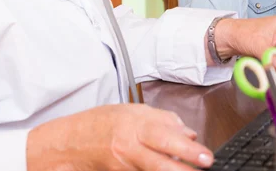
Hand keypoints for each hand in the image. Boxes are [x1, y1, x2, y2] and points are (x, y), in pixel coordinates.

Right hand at [26, 104, 213, 170]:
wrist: (69, 143)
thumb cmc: (100, 123)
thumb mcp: (133, 110)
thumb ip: (164, 120)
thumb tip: (189, 133)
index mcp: (134, 128)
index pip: (165, 138)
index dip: (187, 149)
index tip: (206, 156)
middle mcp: (129, 150)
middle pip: (161, 164)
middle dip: (185, 170)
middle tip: (205, 167)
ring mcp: (125, 168)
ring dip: (173, 170)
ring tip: (189, 169)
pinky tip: (169, 167)